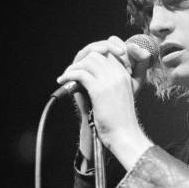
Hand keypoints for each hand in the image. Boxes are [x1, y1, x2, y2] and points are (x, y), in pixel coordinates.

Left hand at [57, 35, 152, 169]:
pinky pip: (81, 73)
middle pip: (97, 53)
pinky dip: (69, 75)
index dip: (93, 55)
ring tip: (66, 77)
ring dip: (74, 67)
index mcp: (125, 75)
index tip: (81, 66)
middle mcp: (119, 74)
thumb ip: (109, 82)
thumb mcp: (119, 96)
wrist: (124, 135)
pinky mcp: (100, 89)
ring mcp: (110, 80)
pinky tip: (63, 81)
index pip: (109, 52)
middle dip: (81, 60)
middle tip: (72, 71)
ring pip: (89, 60)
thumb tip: (88, 73)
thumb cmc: (120, 120)